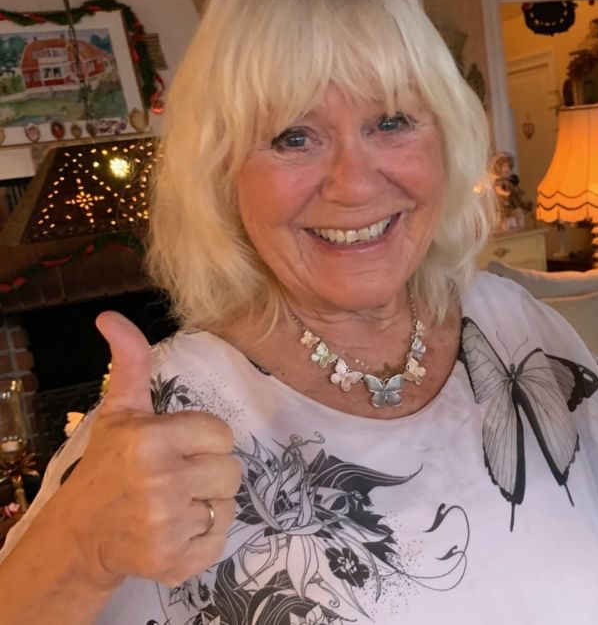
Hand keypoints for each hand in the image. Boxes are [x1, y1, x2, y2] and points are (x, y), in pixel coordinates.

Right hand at [60, 312, 240, 587]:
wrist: (83, 533)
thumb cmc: (110, 465)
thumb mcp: (120, 412)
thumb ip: (130, 363)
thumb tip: (111, 316)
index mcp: (151, 441)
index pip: (222, 434)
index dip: (205, 439)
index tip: (180, 446)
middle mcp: (161, 483)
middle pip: (232, 470)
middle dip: (210, 471)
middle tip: (179, 476)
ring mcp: (168, 526)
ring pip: (228, 504)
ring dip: (209, 502)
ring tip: (176, 501)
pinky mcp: (176, 562)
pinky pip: (221, 539)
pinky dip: (205, 536)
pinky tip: (176, 528)